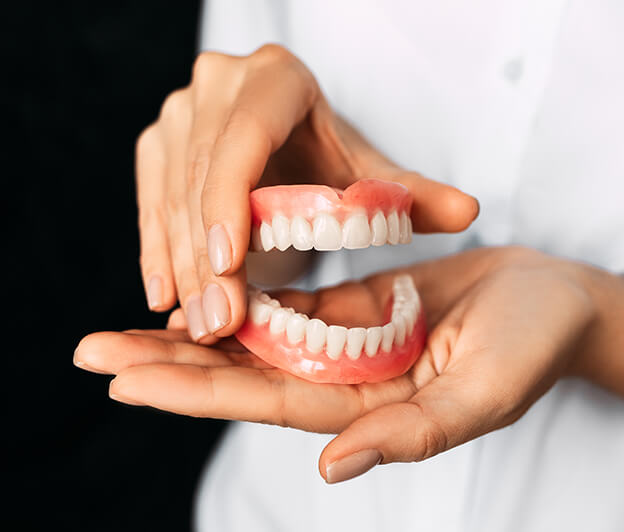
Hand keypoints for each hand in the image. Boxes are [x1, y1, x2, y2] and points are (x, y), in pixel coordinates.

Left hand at [75, 247, 621, 482]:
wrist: (552, 298)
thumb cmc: (532, 344)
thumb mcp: (484, 392)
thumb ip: (415, 432)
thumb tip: (334, 470)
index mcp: (366, 407)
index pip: (263, 401)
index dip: (195, 390)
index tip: (127, 377)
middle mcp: (343, 379)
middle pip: (241, 372)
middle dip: (168, 361)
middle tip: (92, 349)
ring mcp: (344, 341)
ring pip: (254, 336)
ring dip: (193, 326)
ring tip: (127, 317)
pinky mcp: (353, 306)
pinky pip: (286, 303)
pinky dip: (241, 295)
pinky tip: (201, 286)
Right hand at [136, 44, 478, 341]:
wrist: (286, 139)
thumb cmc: (328, 156)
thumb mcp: (367, 172)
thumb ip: (410, 194)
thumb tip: (469, 213)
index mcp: (274, 80)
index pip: (244, 139)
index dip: (229, 200)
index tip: (230, 265)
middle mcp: (217, 87)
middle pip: (200, 176)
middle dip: (206, 257)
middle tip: (219, 323)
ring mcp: (179, 114)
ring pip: (169, 195)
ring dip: (181, 265)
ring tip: (197, 322)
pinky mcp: (158, 145)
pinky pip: (149, 203)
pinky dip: (157, 252)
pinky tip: (164, 298)